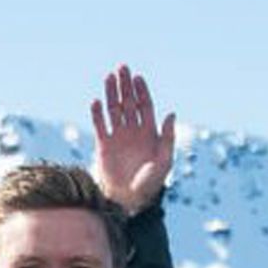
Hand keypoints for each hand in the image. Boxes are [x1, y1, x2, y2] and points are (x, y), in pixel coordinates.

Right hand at [86, 66, 177, 211]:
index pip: (145, 106)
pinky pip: (100, 125)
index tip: (137, 77)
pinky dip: (97, 113)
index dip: (142, 91)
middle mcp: (133, 131)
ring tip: (108, 77)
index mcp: (149, 132)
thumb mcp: (164, 161)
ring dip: (111, 93)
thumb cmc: (151, 183)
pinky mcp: (104, 145)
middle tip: (122, 67)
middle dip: (125, 85)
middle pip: (129, 102)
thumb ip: (167, 137)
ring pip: (114, 109)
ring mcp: (118, 136)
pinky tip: (96, 101)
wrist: (129, 200)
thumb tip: (171, 113)